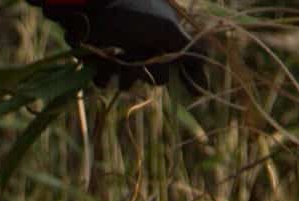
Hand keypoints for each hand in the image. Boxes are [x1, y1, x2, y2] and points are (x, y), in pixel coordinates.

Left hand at [38, 0, 205, 90]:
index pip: (183, 61)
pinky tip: (97, 60)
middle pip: (156, 77)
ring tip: (113, 57)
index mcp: (164, 35)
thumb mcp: (165, 30)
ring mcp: (123, 52)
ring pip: (128, 82)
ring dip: (121, 74)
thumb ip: (189, 49)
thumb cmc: (132, 14)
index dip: (189, 76)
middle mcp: (147, 44)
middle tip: (138, 55)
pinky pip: (104, 80)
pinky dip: (100, 74)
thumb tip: (208, 69)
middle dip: (147, 70)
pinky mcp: (100, 60)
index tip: (193, 93)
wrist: (90, 8)